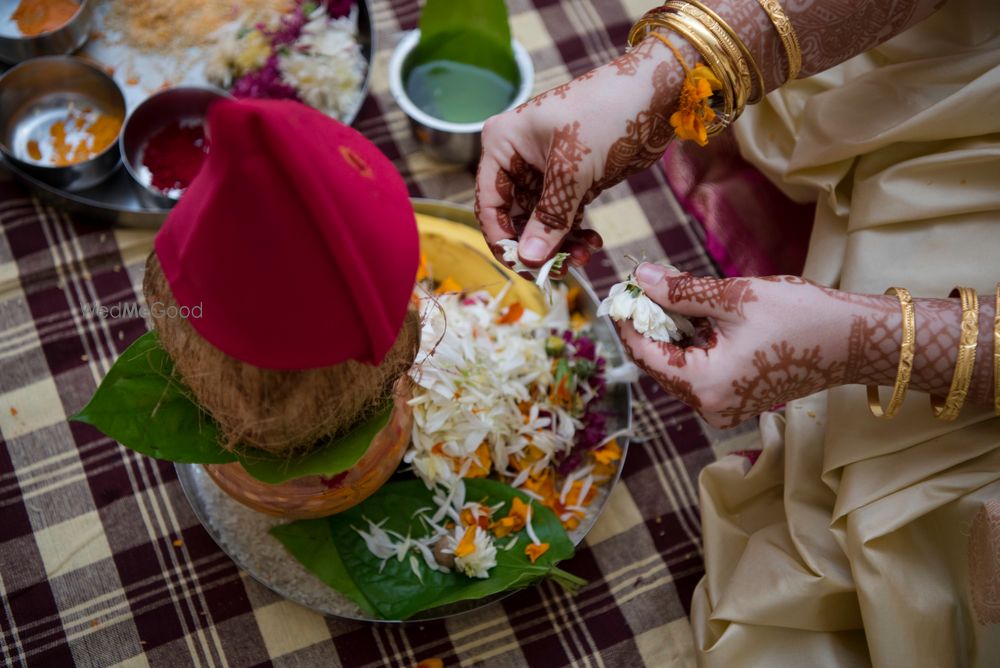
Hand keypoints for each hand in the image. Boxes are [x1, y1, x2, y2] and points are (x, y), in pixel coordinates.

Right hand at [475, 35, 688, 270]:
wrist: (654, 94)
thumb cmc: (605, 114)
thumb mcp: (572, 169)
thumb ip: (550, 217)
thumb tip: (530, 259)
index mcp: (503, 144)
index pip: (489, 202)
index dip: (502, 237)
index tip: (524, 264)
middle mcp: (518, 158)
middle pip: (515, 217)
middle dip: (536, 245)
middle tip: (560, 268)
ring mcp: (546, 172)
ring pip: (541, 223)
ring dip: (559, 245)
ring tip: (584, 257)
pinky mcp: (572, 181)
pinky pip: (564, 218)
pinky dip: (575, 236)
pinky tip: (592, 245)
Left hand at [616, 263, 861, 427]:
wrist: (853, 341)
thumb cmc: (799, 316)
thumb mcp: (733, 297)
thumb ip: (680, 291)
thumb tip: (640, 277)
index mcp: (705, 385)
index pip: (645, 353)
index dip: (628, 319)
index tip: (621, 288)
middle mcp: (710, 406)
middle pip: (658, 362)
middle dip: (648, 323)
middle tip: (642, 284)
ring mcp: (723, 408)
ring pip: (677, 367)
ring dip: (670, 332)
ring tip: (668, 294)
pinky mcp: (735, 400)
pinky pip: (698, 372)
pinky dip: (692, 344)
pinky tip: (695, 316)